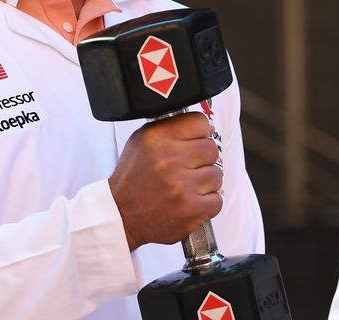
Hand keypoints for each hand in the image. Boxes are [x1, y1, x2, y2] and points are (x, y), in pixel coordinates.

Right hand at [108, 112, 222, 248]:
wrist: (121, 217)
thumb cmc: (133, 181)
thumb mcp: (142, 142)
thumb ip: (171, 128)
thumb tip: (206, 127)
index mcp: (156, 139)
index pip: (199, 122)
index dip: (199, 133)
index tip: (193, 142)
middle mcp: (169, 160)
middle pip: (211, 148)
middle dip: (201, 159)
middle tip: (186, 168)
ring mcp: (182, 186)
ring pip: (216, 174)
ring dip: (204, 182)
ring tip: (185, 186)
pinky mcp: (192, 209)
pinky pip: (217, 199)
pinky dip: (207, 202)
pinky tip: (189, 201)